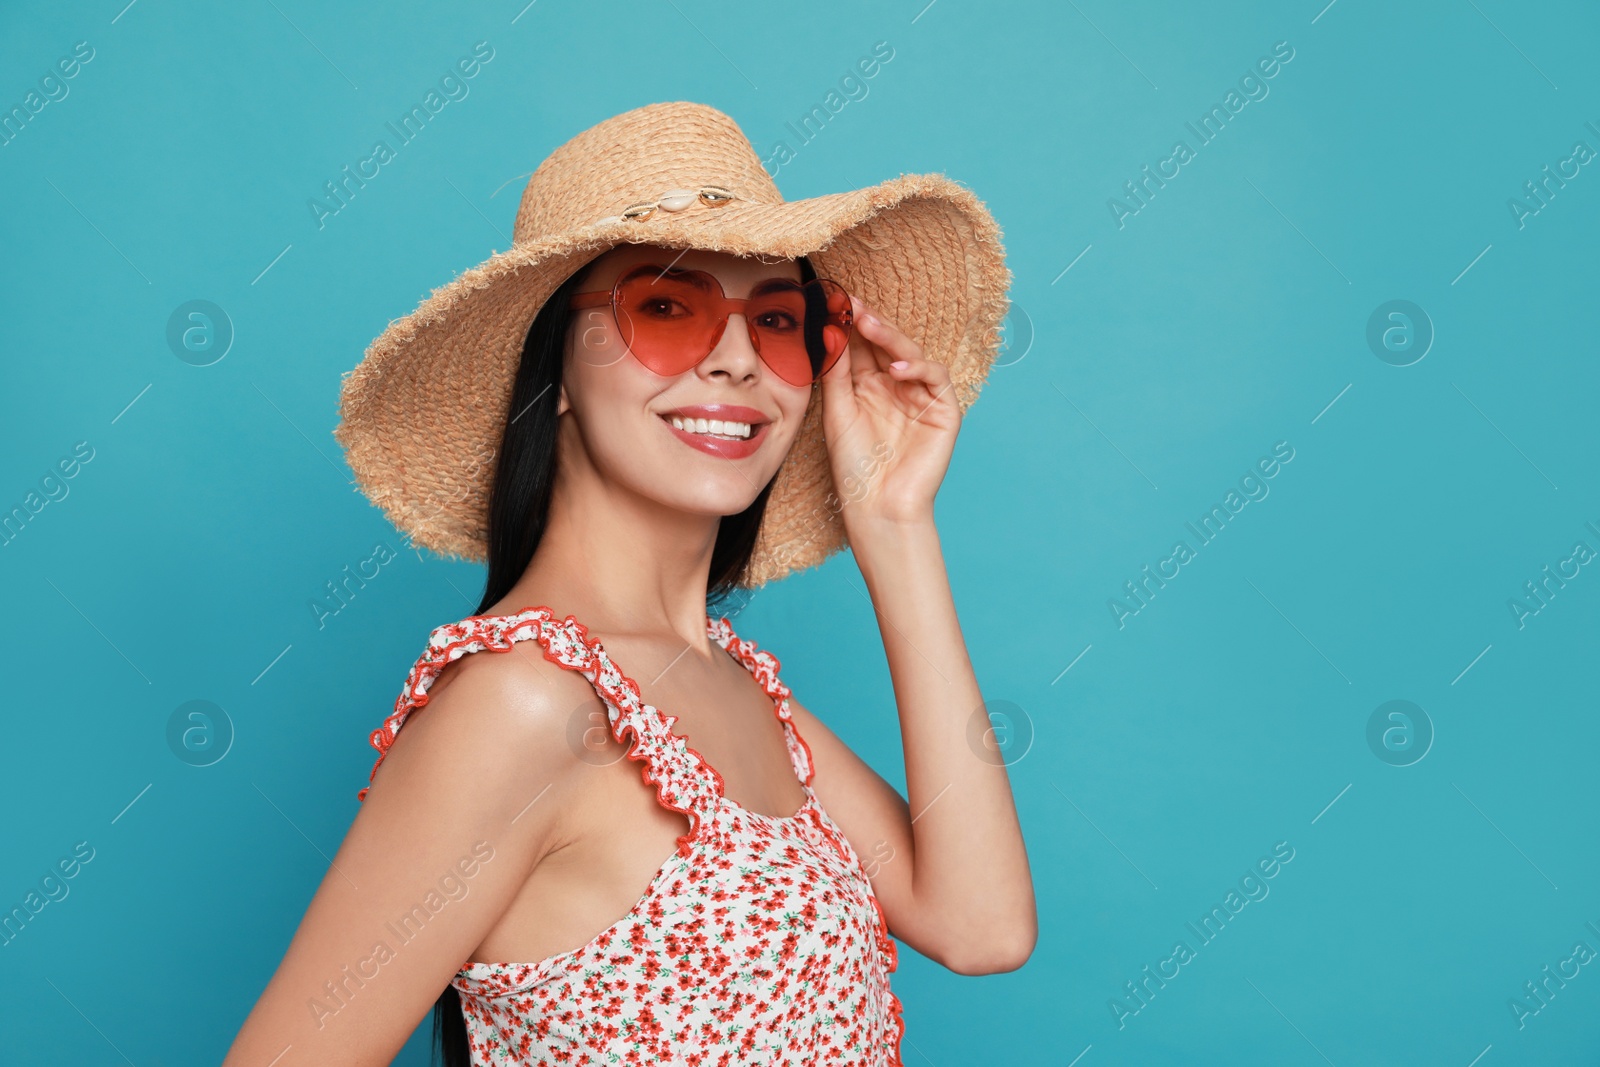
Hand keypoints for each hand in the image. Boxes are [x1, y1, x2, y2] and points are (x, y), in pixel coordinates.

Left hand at [817, 294, 961, 527]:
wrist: (878, 507)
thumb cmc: (855, 468)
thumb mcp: (838, 413)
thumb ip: (837, 374)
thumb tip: (831, 331)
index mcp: (868, 387)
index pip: (860, 348)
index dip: (848, 325)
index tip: (831, 302)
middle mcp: (895, 387)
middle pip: (885, 345)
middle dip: (868, 322)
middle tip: (850, 302)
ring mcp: (920, 397)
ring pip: (910, 354)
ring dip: (889, 336)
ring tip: (867, 323)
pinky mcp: (943, 410)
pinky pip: (935, 377)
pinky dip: (917, 367)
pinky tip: (895, 368)